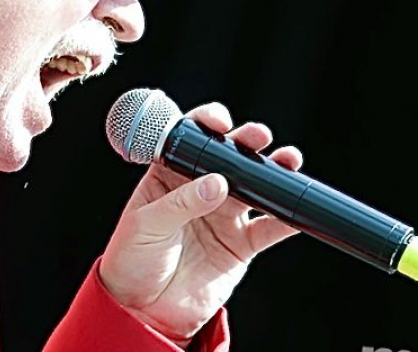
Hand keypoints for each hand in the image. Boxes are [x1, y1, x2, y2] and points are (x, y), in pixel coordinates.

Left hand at [98, 102, 302, 347]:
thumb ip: (180, 204)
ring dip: (273, 171)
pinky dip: (288, 218)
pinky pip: (269, 228)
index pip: (189, 141)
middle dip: (245, 142)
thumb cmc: (131, 260)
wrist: (142, 309)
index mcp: (167, 176)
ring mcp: (222, 215)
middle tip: (257, 136)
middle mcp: (198, 189)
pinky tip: (299, 208)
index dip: (205, 125)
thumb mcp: (145, 226)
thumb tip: (216, 183)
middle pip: (227, 157)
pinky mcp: (240, 245)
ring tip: (287, 160)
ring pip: (254, 186)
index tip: (218, 121)